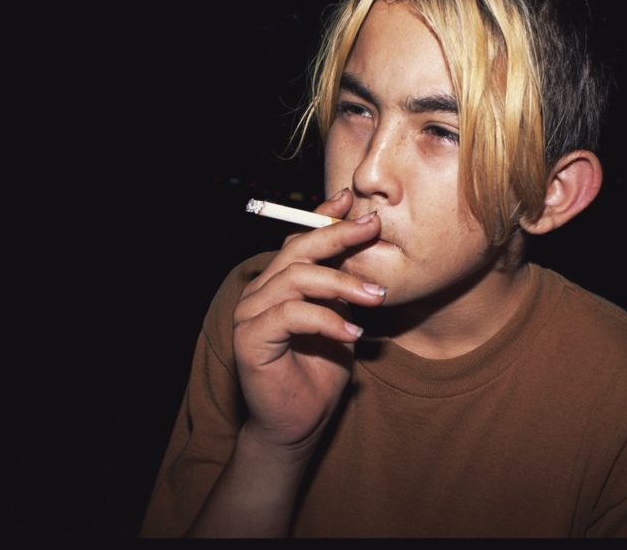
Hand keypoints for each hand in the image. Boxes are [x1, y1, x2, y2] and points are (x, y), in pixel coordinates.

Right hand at [232, 188, 385, 461]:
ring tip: (376, 296)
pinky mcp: (249, 339)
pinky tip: (353, 332)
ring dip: (341, 283)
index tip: (352, 202)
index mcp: (278, 282)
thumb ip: (343, 287)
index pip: (299, 240)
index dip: (324, 217)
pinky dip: (326, 319)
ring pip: (296, 278)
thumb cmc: (320, 372)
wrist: (299, 424)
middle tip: (372, 228)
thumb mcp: (340, 319)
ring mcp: (250, 314)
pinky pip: (290, 315)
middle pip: (296, 250)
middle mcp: (259, 291)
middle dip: (337, 235)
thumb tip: (367, 246)